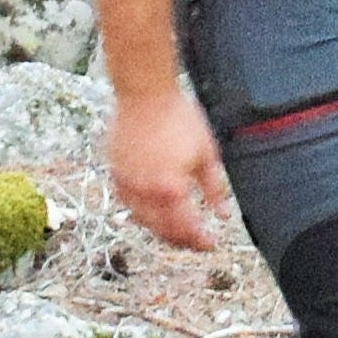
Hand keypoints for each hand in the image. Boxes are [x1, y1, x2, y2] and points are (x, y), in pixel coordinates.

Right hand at [107, 80, 228, 251]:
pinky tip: (153, 212)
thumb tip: (222, 214)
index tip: (212, 244)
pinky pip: (128, 204)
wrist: (145, 93)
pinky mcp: (115, 173)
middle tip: (196, 243)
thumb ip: (215, 188)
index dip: (201, 241)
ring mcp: (128, 184)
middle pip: (163, 231)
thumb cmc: (178, 117)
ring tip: (177, 232)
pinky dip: (142, 214)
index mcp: (171, 189)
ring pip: (143, 221)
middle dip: (182, 242)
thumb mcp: (206, 153)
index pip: (187, 229)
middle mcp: (146, 192)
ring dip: (161, 231)